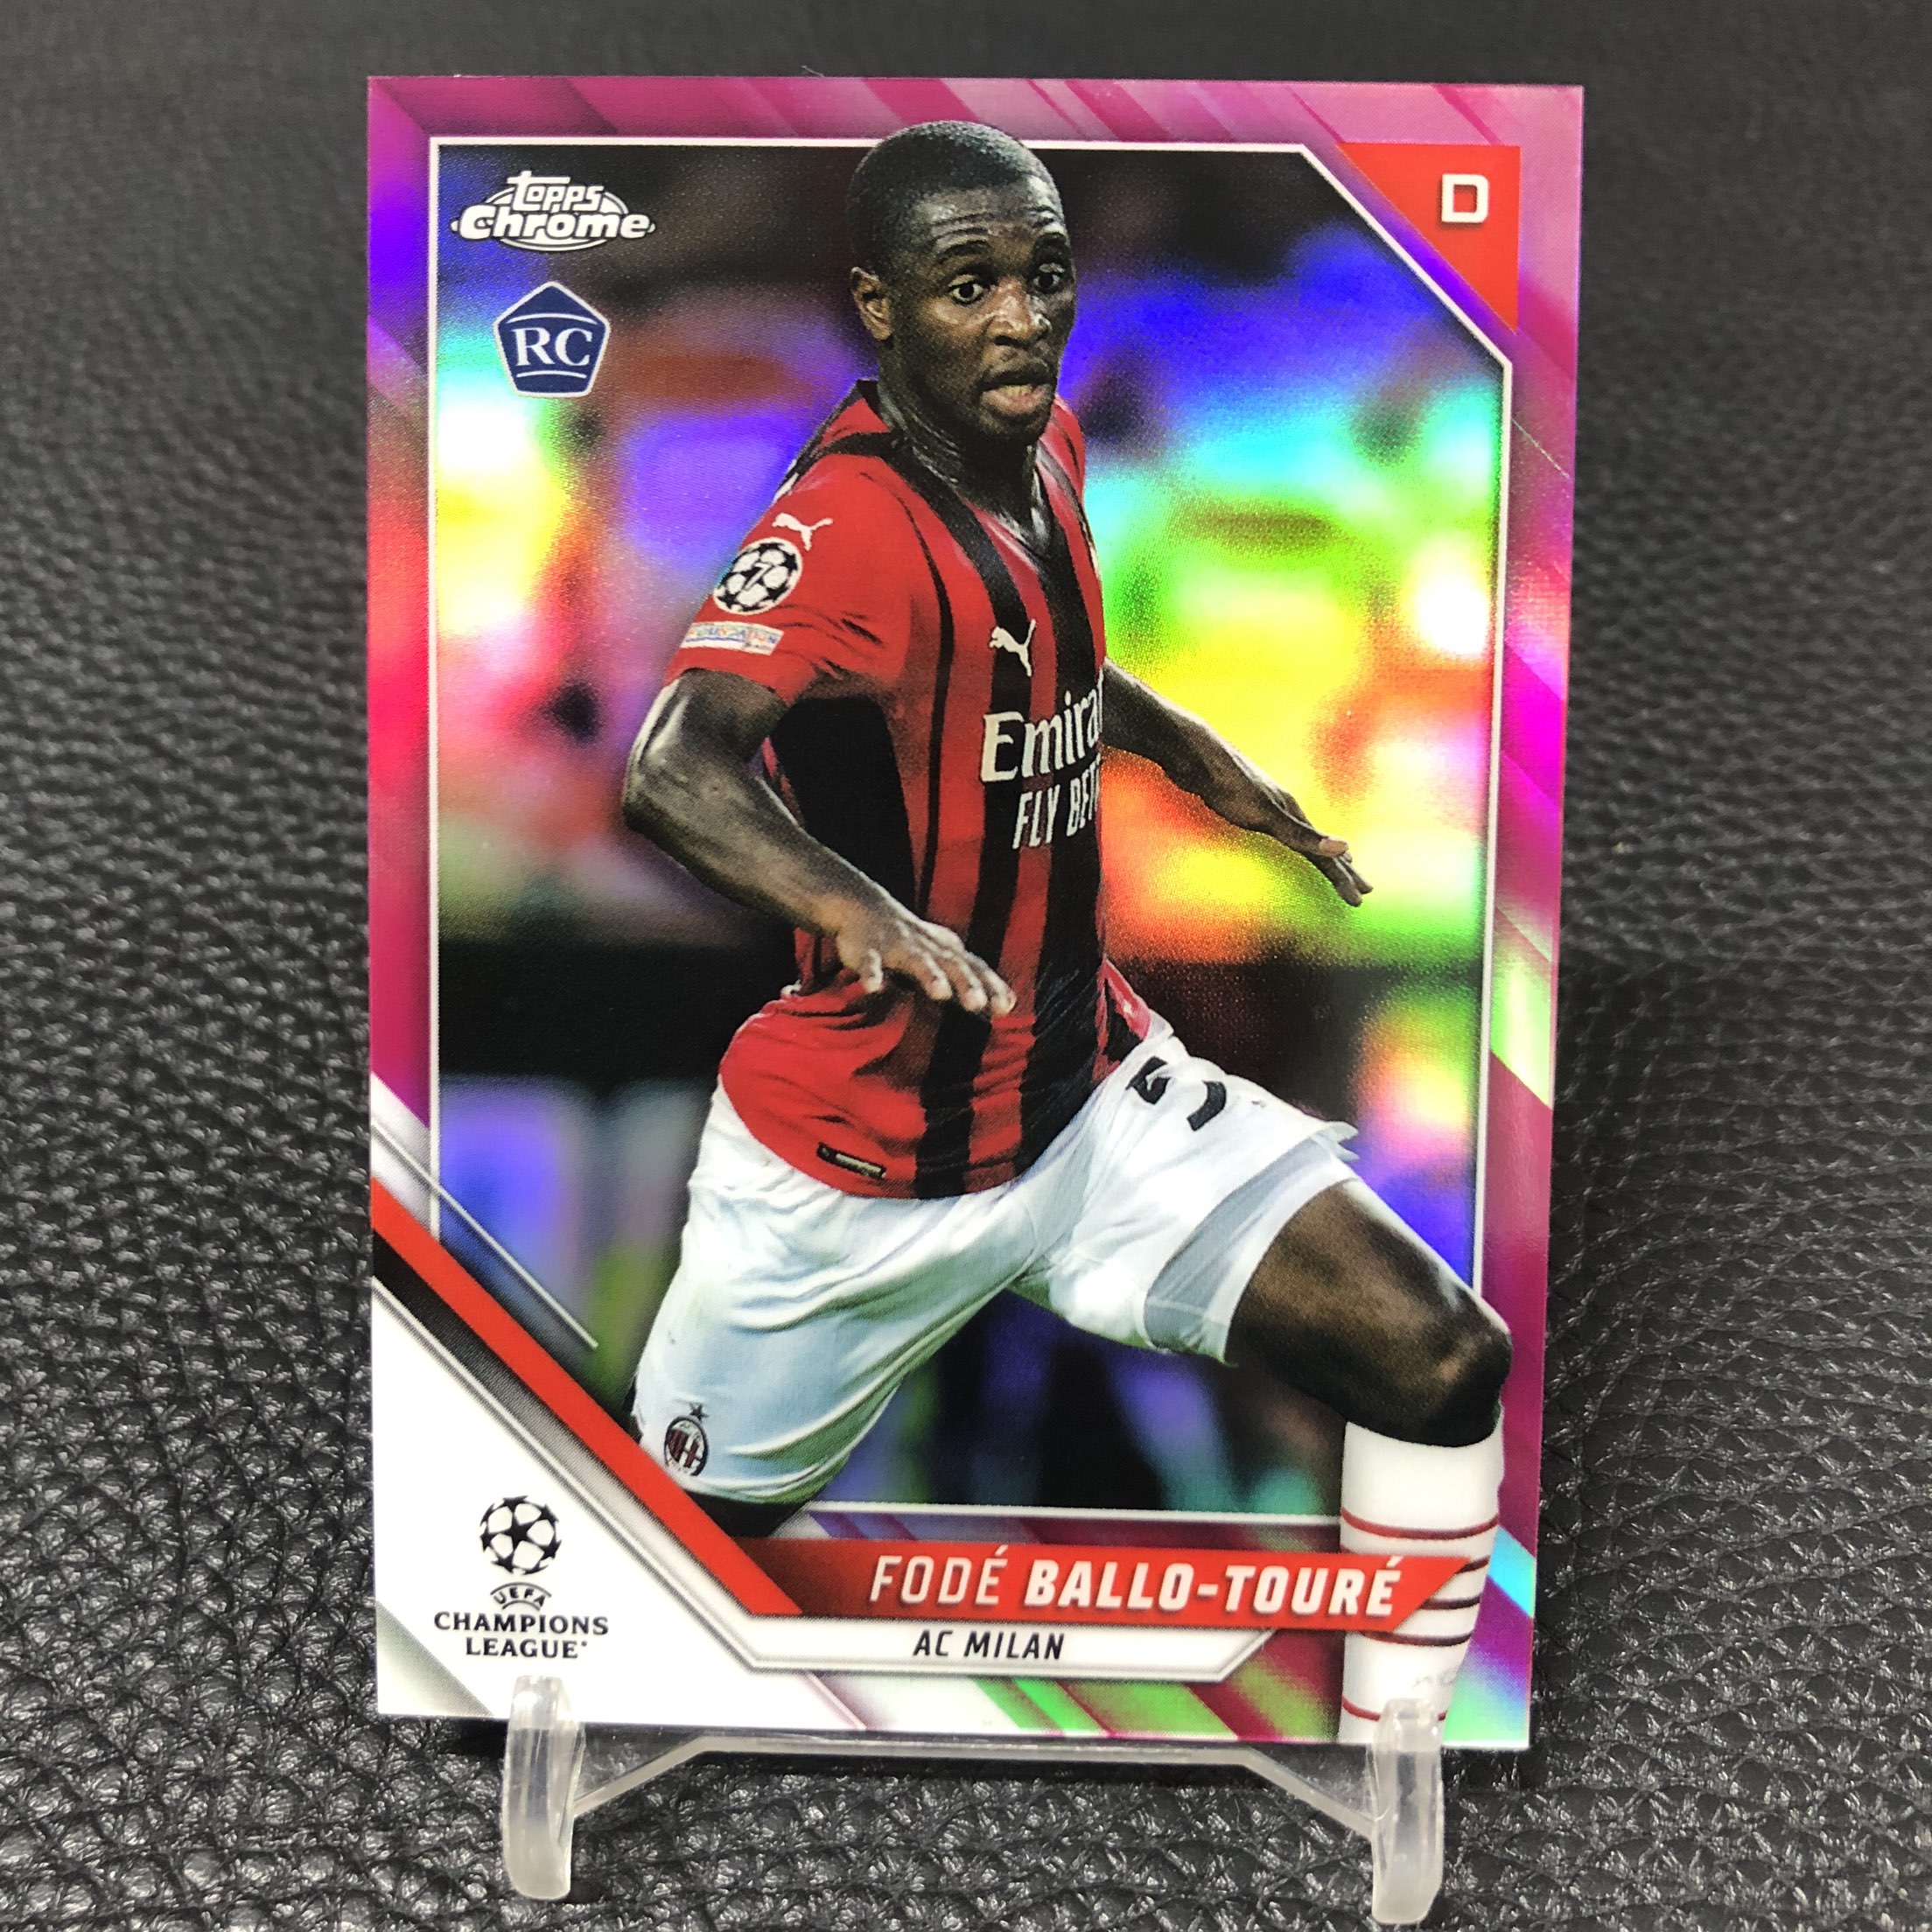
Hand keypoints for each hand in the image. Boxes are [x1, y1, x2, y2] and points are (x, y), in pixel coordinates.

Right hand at [825, 892, 1015, 1016]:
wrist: (864, 905)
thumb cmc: (915, 941)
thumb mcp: (946, 955)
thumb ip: (974, 978)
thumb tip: (1012, 1004)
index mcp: (948, 952)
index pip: (976, 969)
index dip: (991, 987)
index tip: (1006, 1008)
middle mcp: (928, 948)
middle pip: (952, 965)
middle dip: (965, 983)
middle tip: (977, 1003)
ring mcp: (899, 947)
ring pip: (917, 961)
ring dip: (930, 974)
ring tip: (940, 991)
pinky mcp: (868, 949)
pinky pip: (871, 962)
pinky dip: (872, 974)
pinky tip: (873, 988)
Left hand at [1192, 745, 1371, 907]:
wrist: (1194, 755)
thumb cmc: (1228, 784)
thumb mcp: (1267, 813)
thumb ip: (1301, 835)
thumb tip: (1343, 847)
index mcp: (1293, 813)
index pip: (1326, 854)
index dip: (1343, 877)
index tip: (1361, 898)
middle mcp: (1286, 809)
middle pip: (1321, 846)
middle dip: (1344, 869)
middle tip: (1365, 889)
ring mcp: (1267, 807)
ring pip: (1304, 838)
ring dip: (1324, 855)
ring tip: (1340, 865)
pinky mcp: (1247, 806)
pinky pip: (1283, 833)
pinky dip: (1297, 844)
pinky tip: (1289, 840)